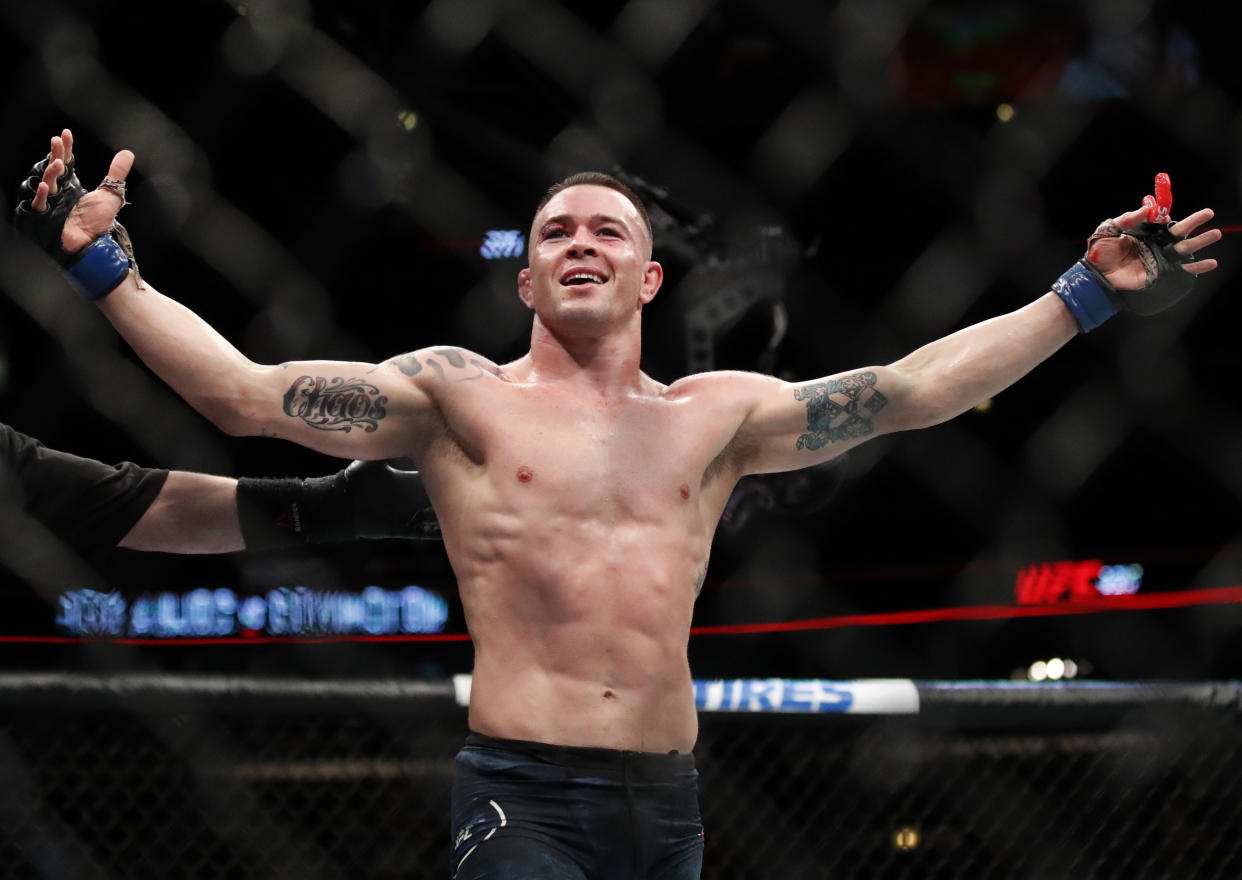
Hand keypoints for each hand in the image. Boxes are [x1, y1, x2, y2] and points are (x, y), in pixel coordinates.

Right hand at [29, 128, 133, 252]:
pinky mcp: (45, 216)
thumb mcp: (110, 194)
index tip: (66, 134)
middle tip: (56, 141)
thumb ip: (116, 173)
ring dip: (50, 172)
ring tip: (57, 163)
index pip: (66, 161)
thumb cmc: (98, 222)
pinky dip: (42, 195)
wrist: (93, 245)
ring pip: (46, 183)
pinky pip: (39, 203)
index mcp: (71, 184)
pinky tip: (46, 185)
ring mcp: (51, 202)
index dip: (65, 148)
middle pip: (53, 169)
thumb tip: (127, 153)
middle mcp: (59, 191)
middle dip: (54, 154)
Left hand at [1087, 205, 1220, 289]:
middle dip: (1195, 221)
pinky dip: (1197, 267)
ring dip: (1201, 240)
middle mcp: (1156, 243)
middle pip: (1179, 231)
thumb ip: (1127, 219)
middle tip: (1209, 213)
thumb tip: (1147, 207)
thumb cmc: (1099, 253)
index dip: (1165, 216)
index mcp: (1144, 232)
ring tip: (1215, 234)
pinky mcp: (1161, 272)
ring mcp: (1160, 258)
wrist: (1097, 275)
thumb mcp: (1108, 230)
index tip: (1164, 215)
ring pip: (1185, 247)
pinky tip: (1211, 263)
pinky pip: (1182, 269)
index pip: (1162, 220)